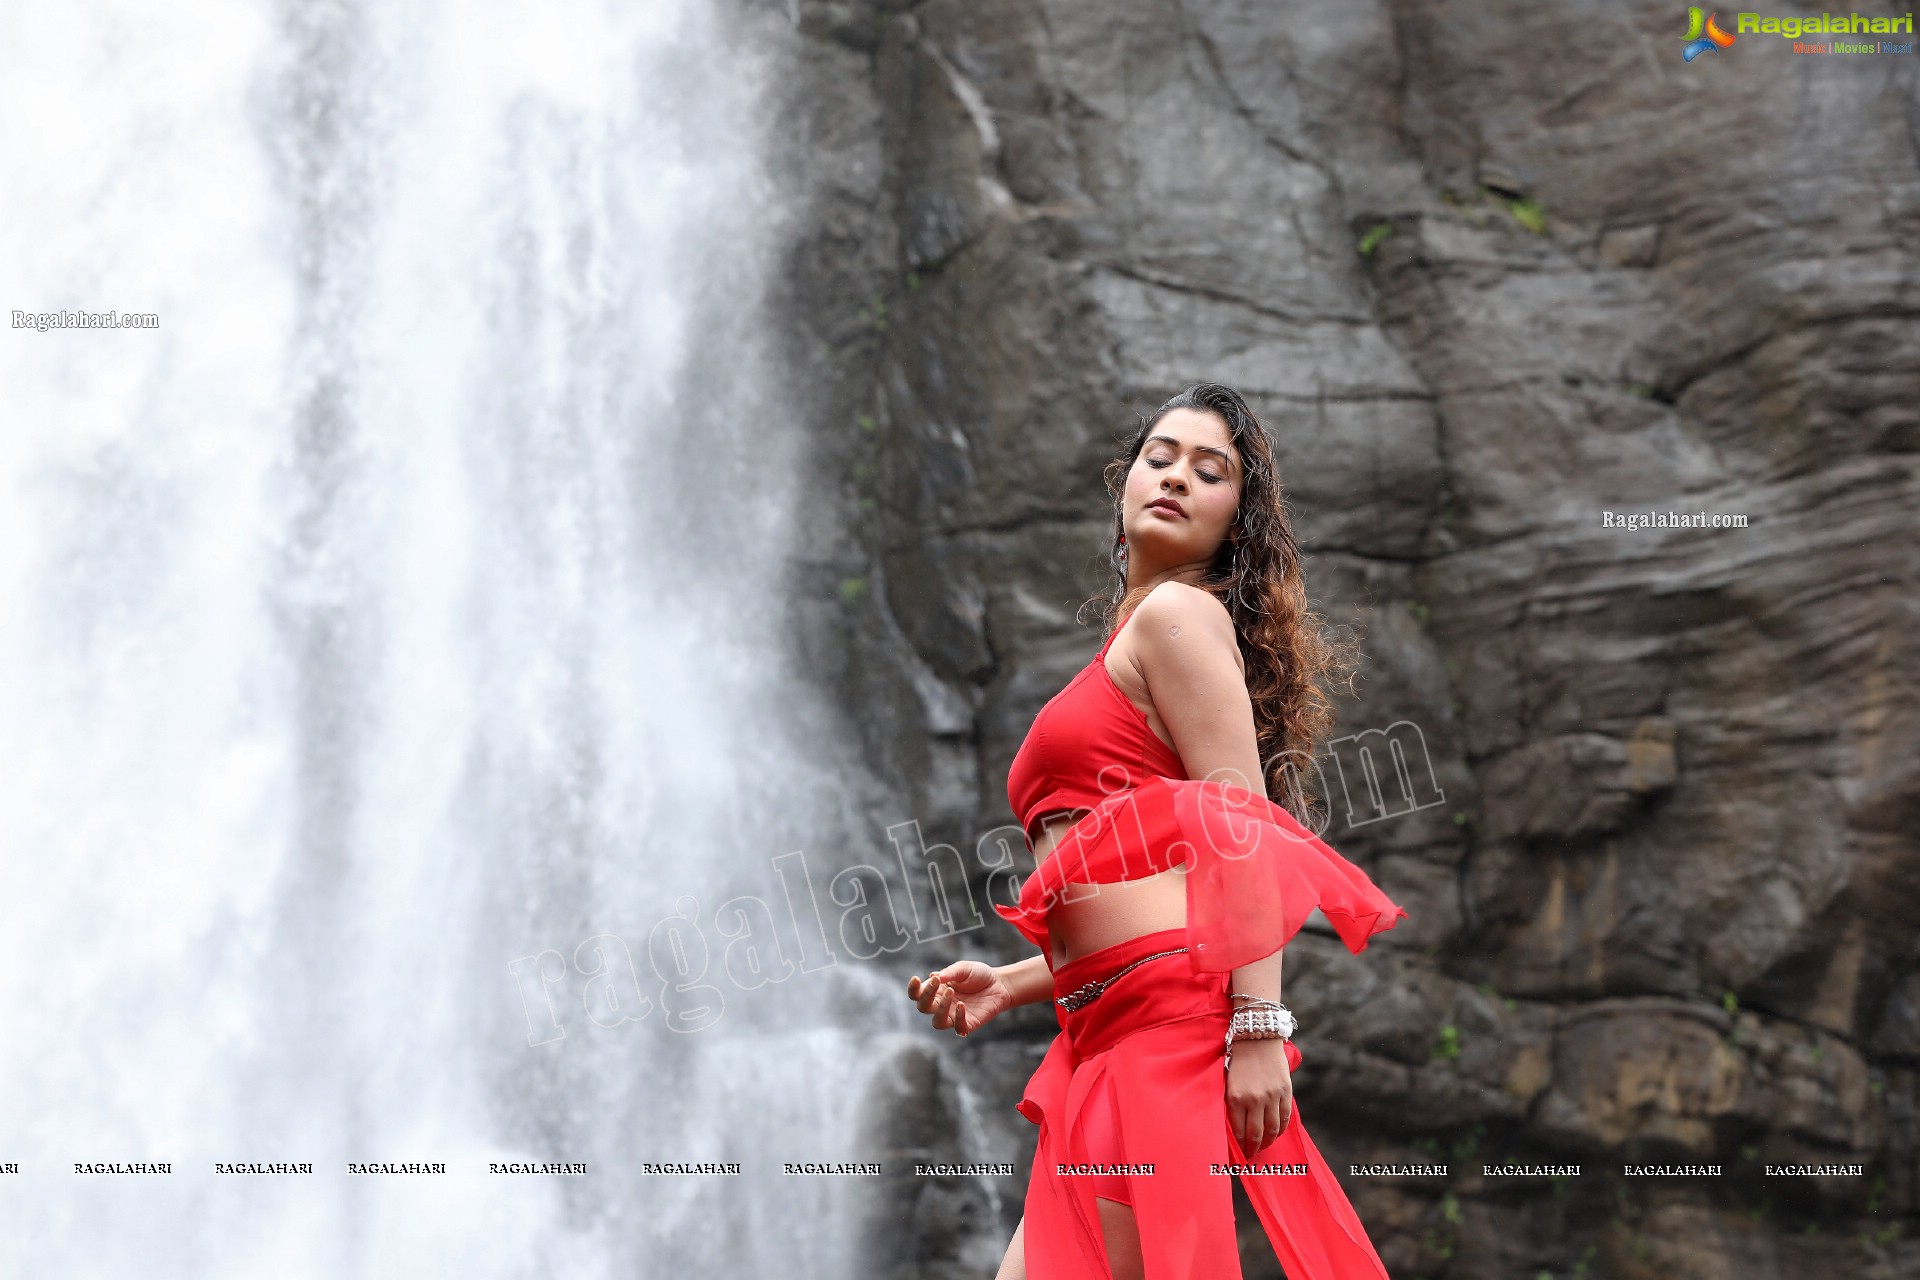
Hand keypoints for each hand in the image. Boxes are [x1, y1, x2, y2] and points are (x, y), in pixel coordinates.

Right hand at [907, 961, 1013, 1036]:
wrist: (1000, 984)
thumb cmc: (979, 975)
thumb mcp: (963, 968)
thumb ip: (949, 973)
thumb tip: (932, 977)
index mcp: (937, 991)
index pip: (917, 994)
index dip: (913, 989)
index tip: (916, 978)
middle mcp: (942, 1005)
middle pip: (923, 1007)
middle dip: (926, 995)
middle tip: (937, 983)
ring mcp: (954, 1016)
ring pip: (937, 1022)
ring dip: (940, 1009)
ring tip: (951, 992)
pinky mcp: (968, 1024)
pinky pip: (958, 1028)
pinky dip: (958, 1017)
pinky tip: (962, 1005)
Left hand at [1225, 1037, 1293, 1154]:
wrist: (1257, 1037)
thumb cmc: (1238, 1060)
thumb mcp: (1228, 1081)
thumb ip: (1233, 1103)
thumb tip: (1234, 1128)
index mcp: (1235, 1097)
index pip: (1238, 1131)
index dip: (1240, 1146)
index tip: (1239, 1153)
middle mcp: (1254, 1099)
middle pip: (1256, 1134)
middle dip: (1253, 1149)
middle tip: (1251, 1155)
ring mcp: (1272, 1096)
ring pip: (1272, 1129)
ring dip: (1268, 1142)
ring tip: (1263, 1146)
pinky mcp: (1285, 1092)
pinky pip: (1285, 1117)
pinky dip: (1281, 1129)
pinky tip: (1276, 1133)